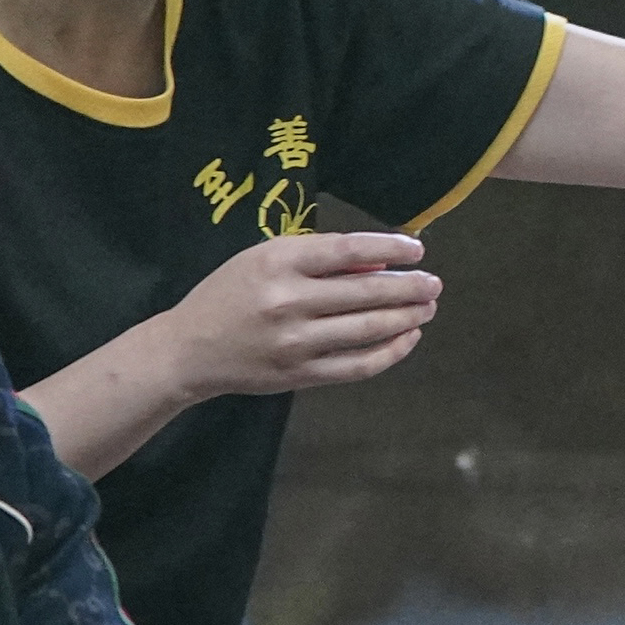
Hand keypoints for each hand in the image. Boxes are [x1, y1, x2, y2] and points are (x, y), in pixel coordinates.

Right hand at [164, 232, 441, 400]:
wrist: (190, 348)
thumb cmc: (231, 294)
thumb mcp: (264, 258)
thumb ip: (318, 258)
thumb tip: (378, 263)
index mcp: (278, 262)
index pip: (349, 250)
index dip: (390, 249)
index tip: (417, 250)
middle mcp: (289, 301)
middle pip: (367, 291)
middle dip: (409, 287)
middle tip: (433, 284)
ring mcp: (297, 342)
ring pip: (369, 328)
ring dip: (407, 317)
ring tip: (427, 308)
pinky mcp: (302, 375)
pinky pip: (359, 366)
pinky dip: (391, 352)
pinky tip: (407, 338)